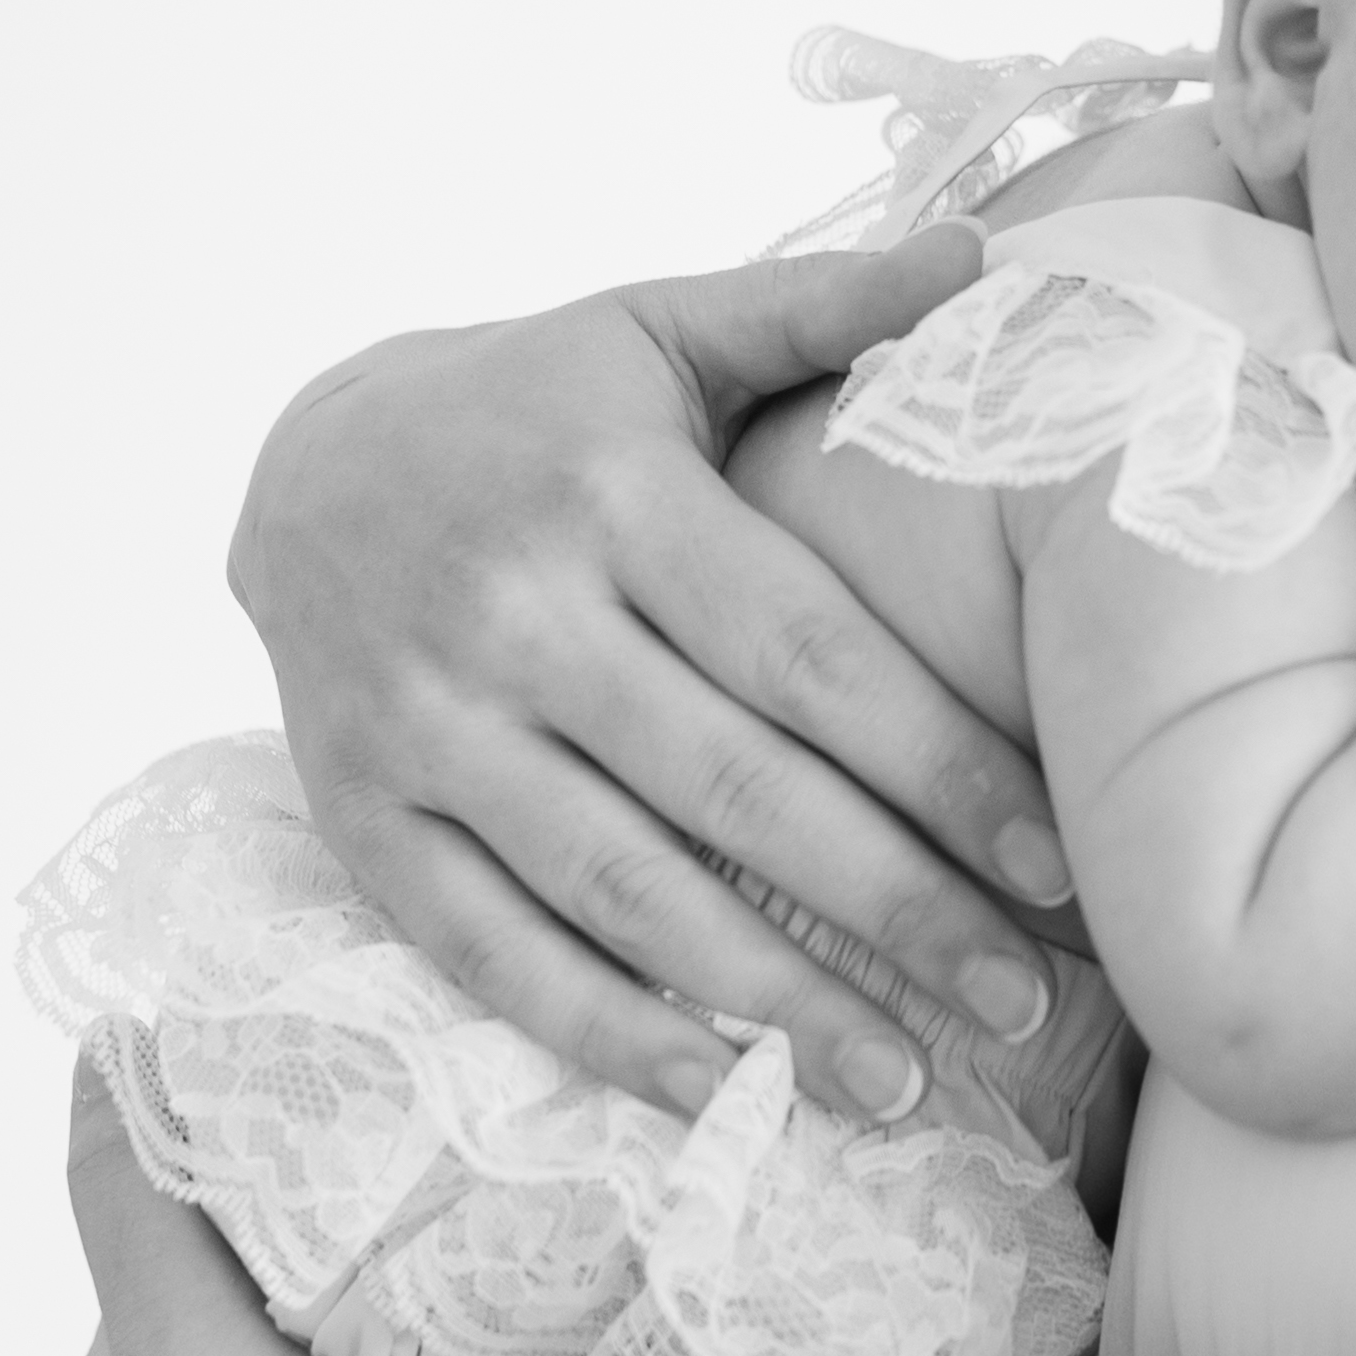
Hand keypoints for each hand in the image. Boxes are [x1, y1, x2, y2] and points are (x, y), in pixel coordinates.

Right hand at [229, 234, 1080, 1118]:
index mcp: (612, 493)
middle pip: (734, 790)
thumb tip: (988, 257)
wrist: (300, 458)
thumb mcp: (660, 327)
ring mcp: (426, 728)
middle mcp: (514, 615)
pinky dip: (605, 1036)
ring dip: (771, 1006)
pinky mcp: (362, 819)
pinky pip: (492, 952)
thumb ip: (822, 304)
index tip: (1054, 858)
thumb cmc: (536, 404)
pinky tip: (720, 1098)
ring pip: (621, 892)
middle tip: (1021, 1007)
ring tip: (905, 1087)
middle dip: (892, 909)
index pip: (807, 653)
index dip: (938, 763)